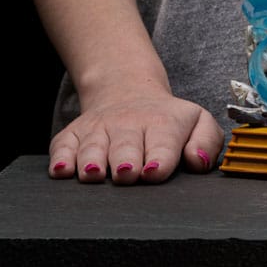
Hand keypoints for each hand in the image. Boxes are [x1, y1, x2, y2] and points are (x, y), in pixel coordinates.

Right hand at [48, 84, 223, 183]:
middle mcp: (128, 125)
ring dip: (92, 161)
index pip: (162, 142)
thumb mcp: (198, 122)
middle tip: (126, 174)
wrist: (128, 93)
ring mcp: (97, 129)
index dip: (159, 159)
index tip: (154, 172)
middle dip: (125, 162)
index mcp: (163, 124)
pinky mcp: (72, 134)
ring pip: (92, 147)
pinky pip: (61, 146)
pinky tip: (62, 170)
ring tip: (93, 173)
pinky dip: (60, 157)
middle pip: (125, 147)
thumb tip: (197, 161)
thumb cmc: (168, 120)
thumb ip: (207, 141)